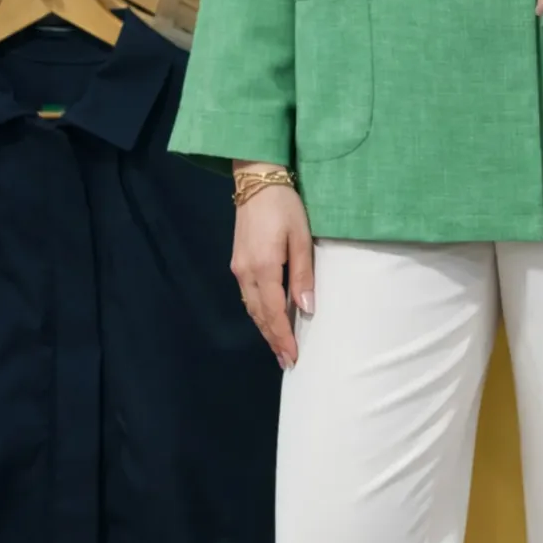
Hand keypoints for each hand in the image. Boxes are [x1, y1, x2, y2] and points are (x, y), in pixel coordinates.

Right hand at [230, 166, 313, 370]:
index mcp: (263, 268)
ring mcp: (238, 267)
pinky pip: (247, 295)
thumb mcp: (300, 237)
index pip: (273, 312)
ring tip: (279, 346)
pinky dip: (258, 312)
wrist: (256, 181)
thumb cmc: (284, 206)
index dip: (283, 336)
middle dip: (273, 339)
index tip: (292, 357)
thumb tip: (306, 307)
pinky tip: (267, 317)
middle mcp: (245, 273)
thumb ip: (302, 274)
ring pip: (250, 307)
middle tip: (287, 361)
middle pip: (258, 315)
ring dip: (264, 328)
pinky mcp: (237, 261)